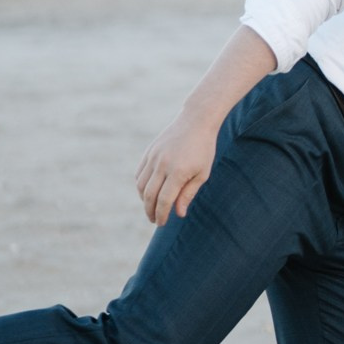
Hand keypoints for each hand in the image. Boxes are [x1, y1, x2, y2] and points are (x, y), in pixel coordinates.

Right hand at [135, 109, 220, 225]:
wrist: (196, 121)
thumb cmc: (203, 149)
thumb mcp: (202, 173)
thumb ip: (188, 194)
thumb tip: (179, 213)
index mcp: (178, 172)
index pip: (164, 201)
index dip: (161, 215)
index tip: (162, 223)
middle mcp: (162, 165)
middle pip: (149, 195)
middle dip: (150, 211)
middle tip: (154, 220)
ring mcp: (153, 157)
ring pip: (141, 185)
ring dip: (144, 199)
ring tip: (151, 207)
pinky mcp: (149, 151)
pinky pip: (139, 173)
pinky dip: (141, 185)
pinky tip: (148, 191)